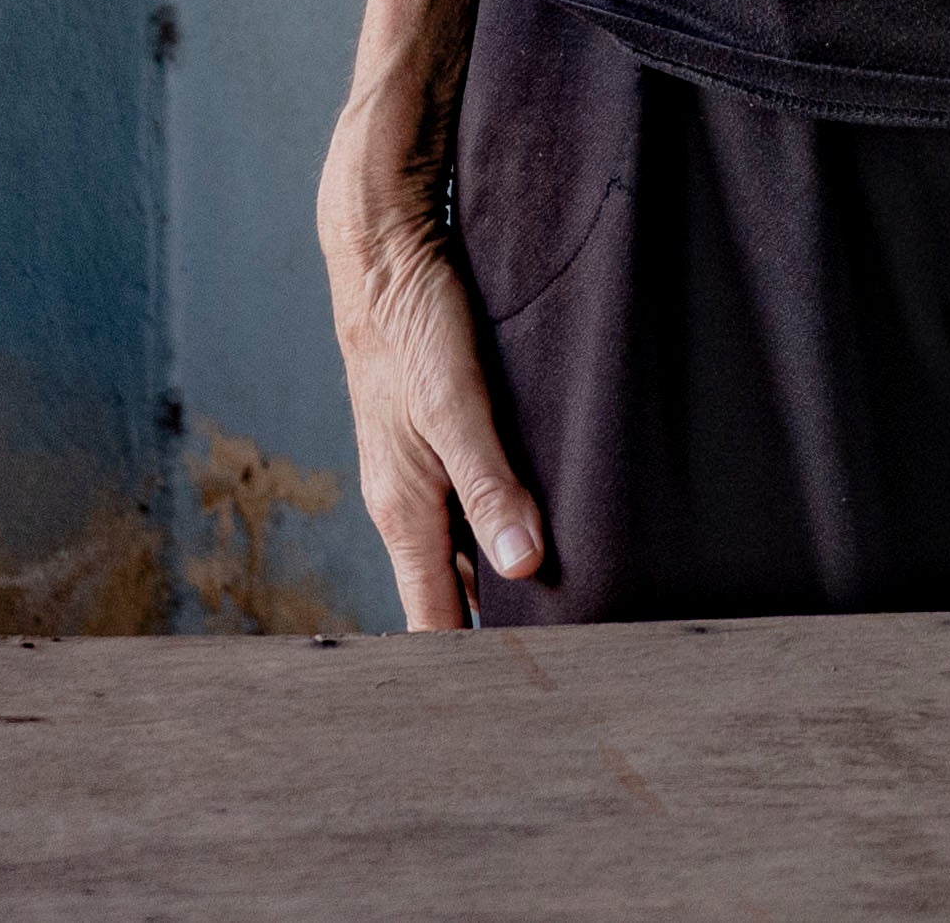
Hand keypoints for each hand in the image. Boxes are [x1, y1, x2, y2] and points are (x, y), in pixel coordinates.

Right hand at [320, 133, 546, 628]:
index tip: (526, 699)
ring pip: (460, 556)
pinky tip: (546, 533)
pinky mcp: (436, 443)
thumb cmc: (412, 323)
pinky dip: (501, 535)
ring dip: (502, 586)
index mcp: (402, 511)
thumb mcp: (457, 403)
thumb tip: (523, 564)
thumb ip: (489, 484)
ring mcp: (418, 474)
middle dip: (495, 637)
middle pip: (447, 599)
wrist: (381, 251)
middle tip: (568, 667)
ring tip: (568, 618)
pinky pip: (468, 512)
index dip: (472, 670)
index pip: (431, 625)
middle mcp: (406, 504)